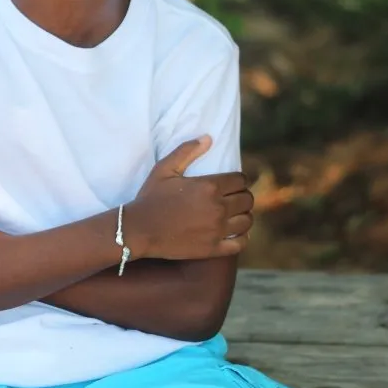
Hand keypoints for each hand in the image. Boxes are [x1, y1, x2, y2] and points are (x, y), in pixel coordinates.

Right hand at [127, 136, 252, 259]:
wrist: (139, 229)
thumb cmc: (150, 197)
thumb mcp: (165, 169)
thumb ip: (187, 151)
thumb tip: (208, 138)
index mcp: (209, 187)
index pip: (240, 180)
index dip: (238, 180)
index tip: (231, 184)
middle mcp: (218, 208)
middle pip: (247, 199)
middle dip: (242, 196)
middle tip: (232, 198)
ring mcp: (217, 230)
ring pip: (247, 221)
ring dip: (243, 216)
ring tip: (234, 215)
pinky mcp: (213, 248)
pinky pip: (240, 244)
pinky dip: (241, 238)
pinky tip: (233, 233)